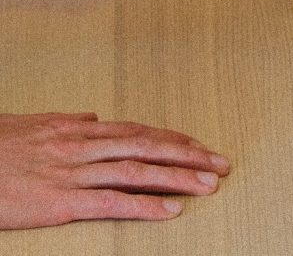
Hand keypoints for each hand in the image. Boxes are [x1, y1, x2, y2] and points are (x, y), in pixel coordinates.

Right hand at [0, 112, 229, 228]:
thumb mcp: (37, 125)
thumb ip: (69, 122)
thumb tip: (94, 117)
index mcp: (80, 130)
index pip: (138, 131)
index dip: (171, 139)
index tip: (198, 147)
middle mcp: (84, 146)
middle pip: (148, 147)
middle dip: (188, 155)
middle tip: (220, 164)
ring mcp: (74, 173)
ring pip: (138, 171)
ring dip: (178, 177)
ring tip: (209, 185)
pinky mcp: (61, 202)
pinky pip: (110, 203)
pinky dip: (144, 206)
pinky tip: (171, 211)